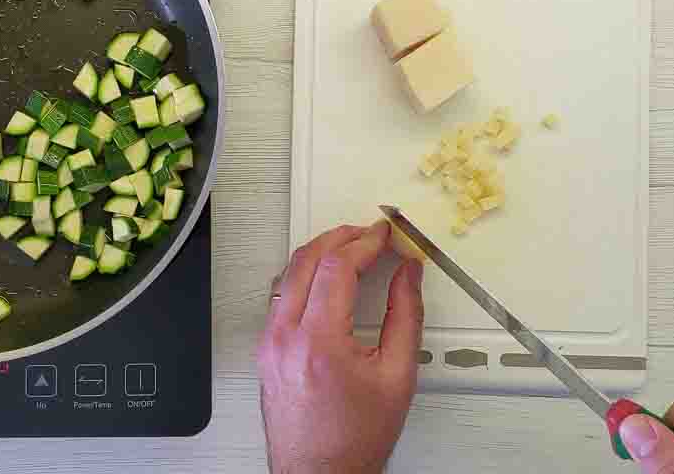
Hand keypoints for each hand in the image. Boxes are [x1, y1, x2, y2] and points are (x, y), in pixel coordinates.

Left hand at [257, 221, 424, 472]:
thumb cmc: (354, 439)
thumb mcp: (397, 377)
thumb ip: (406, 315)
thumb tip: (408, 273)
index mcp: (319, 342)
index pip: (337, 268)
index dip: (364, 243)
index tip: (384, 235)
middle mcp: (285, 337)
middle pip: (306, 261)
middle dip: (340, 238)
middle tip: (368, 234)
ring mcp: (269, 343)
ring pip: (287, 275)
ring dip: (318, 253)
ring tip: (349, 250)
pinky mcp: (265, 350)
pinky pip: (279, 296)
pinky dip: (303, 276)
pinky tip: (324, 278)